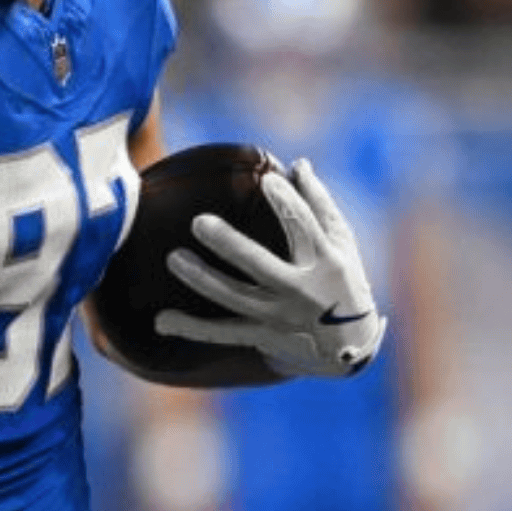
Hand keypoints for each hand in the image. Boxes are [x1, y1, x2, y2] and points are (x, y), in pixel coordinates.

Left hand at [154, 157, 386, 377]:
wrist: (350, 346)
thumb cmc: (343, 279)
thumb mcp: (342, 242)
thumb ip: (319, 202)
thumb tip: (298, 164)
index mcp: (324, 261)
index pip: (304, 227)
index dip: (287, 203)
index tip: (267, 179)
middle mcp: (301, 290)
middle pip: (261, 266)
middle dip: (230, 245)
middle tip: (198, 222)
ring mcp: (279, 317)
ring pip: (235, 299)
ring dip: (203, 280)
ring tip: (174, 258)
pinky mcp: (263, 337)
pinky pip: (222, 334)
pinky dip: (192, 329)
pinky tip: (161, 320)